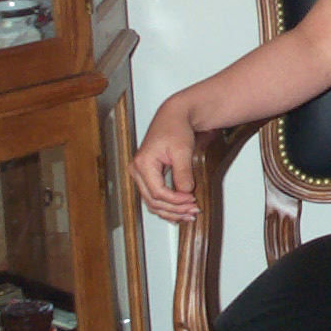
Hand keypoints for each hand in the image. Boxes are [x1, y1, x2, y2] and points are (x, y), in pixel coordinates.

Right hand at [130, 100, 203, 222]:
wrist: (174, 116)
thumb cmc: (176, 127)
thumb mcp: (182, 150)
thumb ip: (183, 174)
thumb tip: (185, 193)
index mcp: (143, 164)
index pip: (158, 192)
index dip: (176, 201)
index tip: (192, 201)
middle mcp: (137, 170)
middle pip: (153, 201)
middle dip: (174, 210)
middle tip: (193, 212)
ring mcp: (140, 174)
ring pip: (152, 202)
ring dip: (170, 211)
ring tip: (188, 214)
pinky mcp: (147, 175)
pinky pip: (154, 196)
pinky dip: (166, 205)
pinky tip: (179, 210)